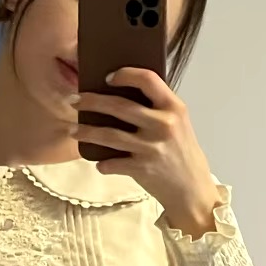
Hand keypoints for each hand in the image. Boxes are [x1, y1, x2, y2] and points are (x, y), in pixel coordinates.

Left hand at [73, 69, 221, 235]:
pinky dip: (102, 164)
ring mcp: (151, 147)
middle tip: (75, 100)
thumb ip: (157, 108)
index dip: (125, 74)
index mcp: (173, 108)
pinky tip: (97, 161)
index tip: (108, 78)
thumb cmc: (182, 154)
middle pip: (119, 106)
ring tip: (72, 130)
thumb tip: (120, 94)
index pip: (147, 79)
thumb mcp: (178, 124)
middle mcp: (163, 125)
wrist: (192, 191)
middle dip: (91, 101)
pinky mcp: (142, 168)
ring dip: (86, 132)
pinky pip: (112, 163)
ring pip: (109, 135)